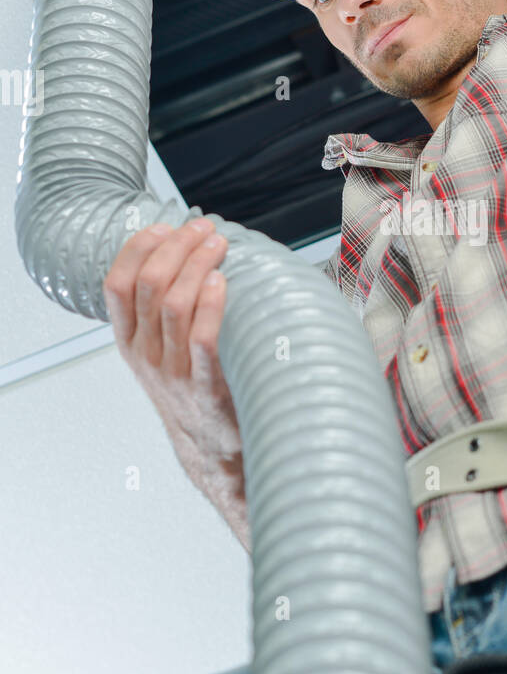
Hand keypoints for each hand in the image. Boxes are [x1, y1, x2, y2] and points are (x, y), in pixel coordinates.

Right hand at [102, 219, 243, 502]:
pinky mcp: (205, 386)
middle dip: (177, 247)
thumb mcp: (160, 353)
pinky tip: (222, 282)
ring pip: (173, 305)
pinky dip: (210, 305)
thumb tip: (185, 252)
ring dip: (197, 265)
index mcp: (130, 342)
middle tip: (204, 228)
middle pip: (149, 286)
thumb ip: (160, 312)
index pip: (117, 284)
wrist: (211, 448)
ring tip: (219, 245)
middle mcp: (146, 355)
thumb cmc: (192, 388)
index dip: (138, 248)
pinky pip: (202, 339)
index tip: (164, 226)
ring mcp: (173, 372)